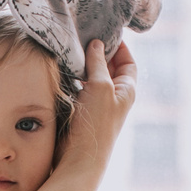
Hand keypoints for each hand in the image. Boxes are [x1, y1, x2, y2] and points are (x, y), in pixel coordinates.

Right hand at [56, 39, 138, 176]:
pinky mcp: (81, 112)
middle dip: (99, 53)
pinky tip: (62, 70)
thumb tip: (97, 44)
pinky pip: (78, 89)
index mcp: (126, 90)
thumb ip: (99, 64)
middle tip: (84, 37)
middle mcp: (114, 97)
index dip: (120, 47)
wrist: (79, 158)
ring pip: (92, 78)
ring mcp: (97, 105)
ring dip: (83, 66)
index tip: (107, 32)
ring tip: (71, 50)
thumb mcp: (100, 87)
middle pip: (109, 69)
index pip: (128, 62)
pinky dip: (72, 79)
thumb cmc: (96, 124)